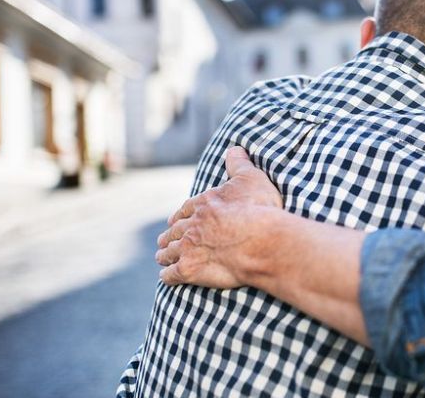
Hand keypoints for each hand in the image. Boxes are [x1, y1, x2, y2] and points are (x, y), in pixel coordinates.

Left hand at [155, 146, 284, 287]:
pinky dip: (167, 275)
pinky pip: (171, 274)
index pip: (185, 209)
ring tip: (162, 257)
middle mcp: (191, 225)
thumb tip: (234, 148)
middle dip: (169, 236)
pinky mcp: (189, 270)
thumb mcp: (251, 178)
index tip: (175, 220)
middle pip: (174, 231)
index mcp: (203, 204)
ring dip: (164, 255)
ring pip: (169, 252)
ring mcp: (188, 248)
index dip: (180, 216)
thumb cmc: (260, 209)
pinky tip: (167, 277)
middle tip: (164, 241)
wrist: (262, 241)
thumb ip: (239, 163)